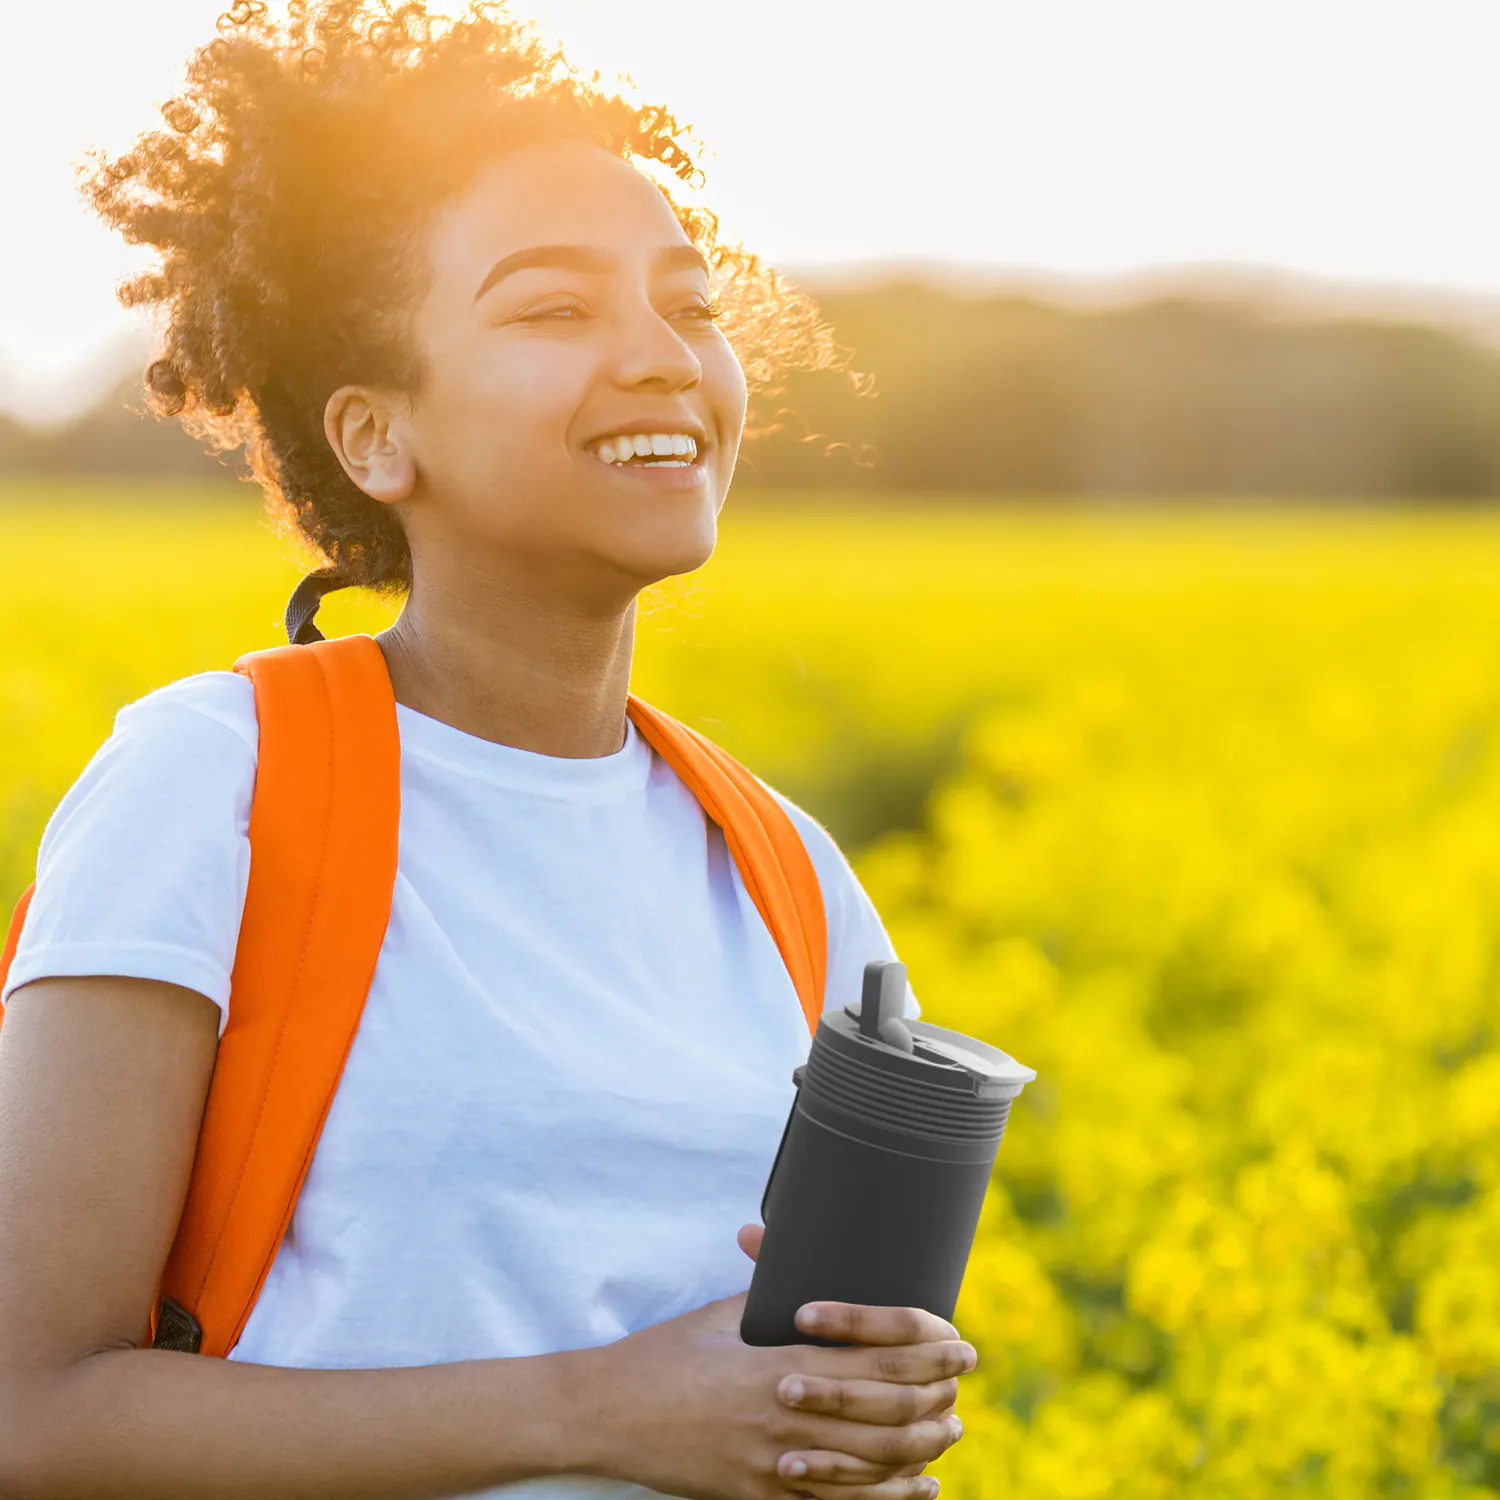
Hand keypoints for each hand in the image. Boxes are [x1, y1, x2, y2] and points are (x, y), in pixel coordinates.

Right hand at [577, 1226, 971, 1499]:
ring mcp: (775, 1466)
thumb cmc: (663, 1356)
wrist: (607, 1416)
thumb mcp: (719, 1315)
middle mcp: (786, 1418)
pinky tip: (913, 1488)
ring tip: (950, 1430)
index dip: (925, 1351)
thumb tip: (791, 1250)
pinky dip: (884, 1498)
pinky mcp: (761, 1497)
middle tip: (964, 1380)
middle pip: (886, 1414)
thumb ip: (766, 1288)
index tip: (958, 1340)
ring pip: (871, 1466)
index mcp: (779, 1364)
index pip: (873, 1358)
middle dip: (936, 1396)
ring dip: (921, 1449)